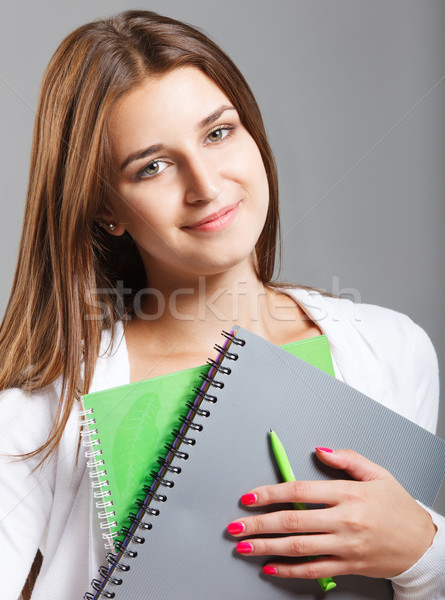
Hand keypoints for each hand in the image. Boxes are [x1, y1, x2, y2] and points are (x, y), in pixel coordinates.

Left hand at [227, 448, 436, 579]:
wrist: (423, 544)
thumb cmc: (398, 507)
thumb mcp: (377, 474)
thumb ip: (347, 460)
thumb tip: (319, 450)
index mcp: (347, 494)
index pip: (300, 490)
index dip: (270, 493)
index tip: (249, 497)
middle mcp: (344, 520)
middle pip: (293, 521)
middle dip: (259, 524)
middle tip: (235, 526)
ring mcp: (345, 546)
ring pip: (298, 547)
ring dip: (267, 547)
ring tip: (243, 546)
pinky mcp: (348, 566)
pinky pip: (314, 569)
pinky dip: (290, 570)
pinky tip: (270, 567)